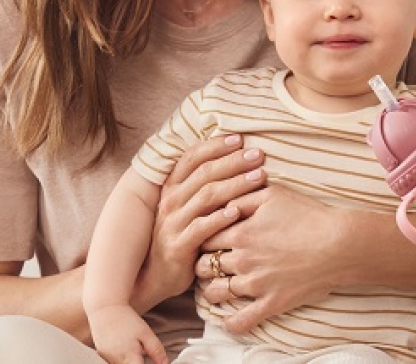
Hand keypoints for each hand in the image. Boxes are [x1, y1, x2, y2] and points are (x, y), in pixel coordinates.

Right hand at [89, 305, 165, 363]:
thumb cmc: (126, 319)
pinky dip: (121, 358)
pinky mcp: (101, 355)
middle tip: (141, 350)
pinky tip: (123, 346)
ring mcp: (107, 359)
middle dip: (138, 363)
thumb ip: (156, 350)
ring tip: (132, 346)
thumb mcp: (146, 332)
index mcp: (129, 358)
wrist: (105, 307)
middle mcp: (116, 362)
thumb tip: (164, 363)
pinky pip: (113, 361)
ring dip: (130, 361)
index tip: (150, 361)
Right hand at [137, 135, 266, 304]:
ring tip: (259, 177)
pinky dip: (220, 218)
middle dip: (233, 161)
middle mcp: (170, 201)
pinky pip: (201, 228)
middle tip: (258, 155)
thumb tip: (232, 159)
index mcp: (172, 187)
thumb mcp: (186, 208)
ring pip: (206, 197)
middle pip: (204, 173)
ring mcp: (173, 223)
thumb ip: (202, 186)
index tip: (240, 139)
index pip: (192, 157)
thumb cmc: (181, 236)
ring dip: (235, 184)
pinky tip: (239, 211)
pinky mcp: (178, 245)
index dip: (215, 145)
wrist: (156, 276)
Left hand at [195, 184, 346, 334]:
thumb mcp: (273, 194)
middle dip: (202, 262)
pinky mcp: (272, 303)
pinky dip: (230, 323)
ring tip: (216, 285)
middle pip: (204, 265)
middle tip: (208, 260)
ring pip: (216, 292)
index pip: (205, 236)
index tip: (207, 236)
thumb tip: (223, 202)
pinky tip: (228, 319)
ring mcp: (255, 284)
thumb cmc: (309, 215)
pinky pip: (242, 321)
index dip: (203, 236)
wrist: (339, 243)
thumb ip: (244, 195)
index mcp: (241, 232)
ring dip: (210, 289)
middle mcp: (242, 260)